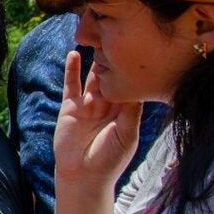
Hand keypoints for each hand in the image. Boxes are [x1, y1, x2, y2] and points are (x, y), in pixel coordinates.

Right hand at [54, 50, 141, 184]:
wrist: (84, 176)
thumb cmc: (110, 159)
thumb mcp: (127, 134)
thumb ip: (131, 111)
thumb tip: (137, 87)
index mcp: (126, 111)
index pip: (131, 84)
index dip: (135, 69)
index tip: (142, 48)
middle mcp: (108, 105)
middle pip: (112, 76)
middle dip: (116, 60)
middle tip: (120, 36)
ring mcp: (89, 105)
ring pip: (93, 77)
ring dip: (96, 60)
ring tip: (99, 39)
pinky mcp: (70, 107)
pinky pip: (72, 85)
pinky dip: (72, 69)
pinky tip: (75, 53)